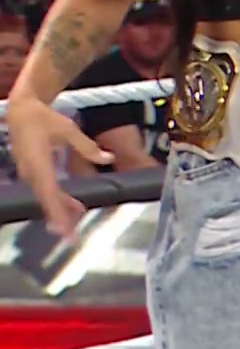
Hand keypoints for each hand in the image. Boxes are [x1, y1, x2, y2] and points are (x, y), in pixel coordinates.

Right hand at [4, 96, 110, 239]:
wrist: (21, 110)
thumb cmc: (44, 119)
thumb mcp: (68, 129)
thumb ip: (87, 146)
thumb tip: (109, 158)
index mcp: (38, 162)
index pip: (48, 192)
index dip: (56, 212)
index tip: (63, 229)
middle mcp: (31, 171)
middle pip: (46, 199)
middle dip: (59, 218)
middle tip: (72, 238)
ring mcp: (29, 172)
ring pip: (45, 196)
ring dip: (60, 209)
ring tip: (77, 223)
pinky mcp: (31, 171)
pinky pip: (44, 189)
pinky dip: (57, 199)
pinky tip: (73, 206)